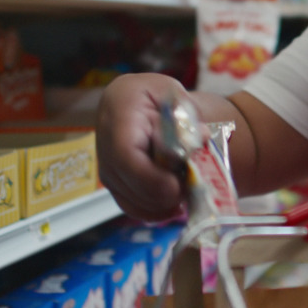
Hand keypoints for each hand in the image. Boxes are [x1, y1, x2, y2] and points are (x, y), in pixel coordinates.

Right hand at [96, 73, 188, 220]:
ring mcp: (106, 167)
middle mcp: (104, 145)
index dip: (151, 177)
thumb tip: (203, 136)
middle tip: (191, 185)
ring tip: (185, 186)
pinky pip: (132, 206)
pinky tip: (175, 203)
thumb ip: (188, 117)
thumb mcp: (176, 96)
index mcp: (119, 115)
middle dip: (164, 193)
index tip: (178, 185)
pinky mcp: (113, 183)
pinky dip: (156, 211)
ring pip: (132, 200)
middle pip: (129, 184)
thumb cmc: (158, 97)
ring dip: (162, 202)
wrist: (137, 101)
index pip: (125, 155)